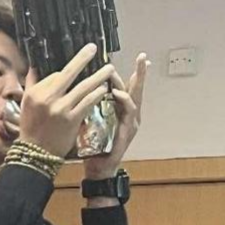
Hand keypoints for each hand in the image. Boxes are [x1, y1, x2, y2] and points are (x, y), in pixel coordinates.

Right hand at [20, 44, 114, 157]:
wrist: (36, 153)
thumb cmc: (31, 128)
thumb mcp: (26, 103)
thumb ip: (31, 84)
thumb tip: (34, 66)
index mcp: (36, 92)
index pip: (56, 75)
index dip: (68, 71)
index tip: (78, 65)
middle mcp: (48, 98)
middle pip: (69, 73)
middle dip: (83, 59)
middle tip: (94, 49)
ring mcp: (61, 109)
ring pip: (83, 87)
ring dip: (98, 77)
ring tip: (109, 69)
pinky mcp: (72, 119)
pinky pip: (88, 102)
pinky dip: (97, 94)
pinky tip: (104, 89)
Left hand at [84, 53, 149, 179]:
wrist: (98, 167)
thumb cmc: (93, 145)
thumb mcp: (91, 120)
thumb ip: (92, 105)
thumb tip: (82, 88)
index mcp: (120, 111)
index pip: (127, 88)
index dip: (132, 74)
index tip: (139, 58)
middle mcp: (129, 115)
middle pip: (136, 90)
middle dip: (140, 73)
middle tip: (143, 58)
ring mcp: (131, 123)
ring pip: (134, 98)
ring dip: (133, 82)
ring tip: (133, 68)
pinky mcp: (128, 130)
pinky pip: (128, 112)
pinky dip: (124, 100)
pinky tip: (117, 92)